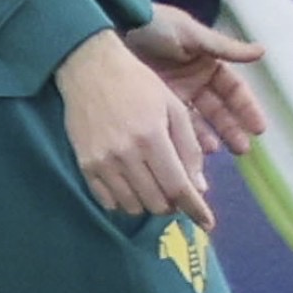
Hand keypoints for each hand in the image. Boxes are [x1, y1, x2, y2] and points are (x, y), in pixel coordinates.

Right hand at [58, 28, 214, 227]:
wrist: (90, 69)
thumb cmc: (138, 84)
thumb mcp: (173, 107)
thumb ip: (189, 148)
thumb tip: (199, 188)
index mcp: (152, 137)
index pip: (178, 187)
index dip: (195, 209)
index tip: (207, 223)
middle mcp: (126, 154)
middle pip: (157, 203)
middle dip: (173, 204)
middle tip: (176, 191)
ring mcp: (102, 162)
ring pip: (133, 207)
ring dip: (150, 204)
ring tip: (154, 186)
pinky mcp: (85, 166)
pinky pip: (108, 202)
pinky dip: (125, 202)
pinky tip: (132, 186)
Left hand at [125, 6, 267, 155]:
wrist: (115, 24)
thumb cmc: (157, 25)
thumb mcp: (193, 34)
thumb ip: (226, 48)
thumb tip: (261, 51)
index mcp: (207, 63)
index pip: (233, 90)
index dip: (246, 108)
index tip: (258, 128)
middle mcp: (194, 82)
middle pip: (219, 110)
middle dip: (232, 129)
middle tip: (242, 149)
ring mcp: (175, 96)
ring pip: (198, 122)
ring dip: (209, 138)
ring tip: (218, 152)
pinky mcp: (155, 106)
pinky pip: (173, 126)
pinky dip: (183, 139)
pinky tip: (189, 151)